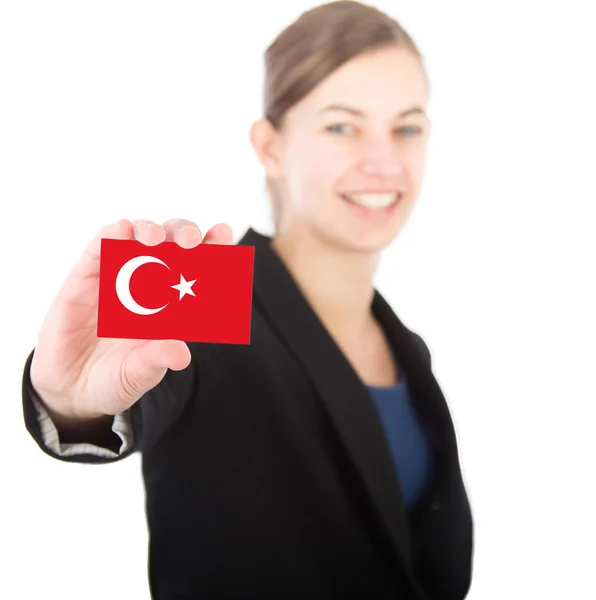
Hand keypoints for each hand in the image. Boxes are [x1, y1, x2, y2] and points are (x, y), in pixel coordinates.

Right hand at [29, 218, 233, 423]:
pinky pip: (99, 247)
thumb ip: (156, 361)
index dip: (214, 248)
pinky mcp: (87, 277)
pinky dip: (111, 234)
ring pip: (139, 237)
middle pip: (173, 244)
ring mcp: (119, 277)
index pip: (201, 269)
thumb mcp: (137, 375)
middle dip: (184, 234)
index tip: (223, 233)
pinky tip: (121, 230)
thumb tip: (181, 356)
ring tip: (154, 239)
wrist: (71, 389)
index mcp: (176, 304)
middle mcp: (151, 284)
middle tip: (189, 241)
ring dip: (150, 230)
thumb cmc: (116, 378)